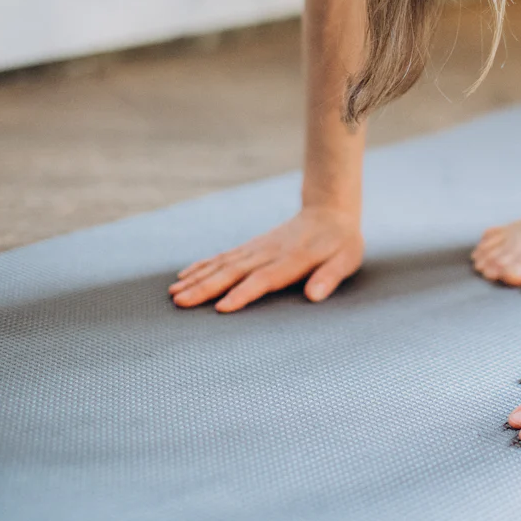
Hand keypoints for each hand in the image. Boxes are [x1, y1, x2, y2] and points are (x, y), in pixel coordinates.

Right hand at [168, 206, 363, 311]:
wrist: (329, 213)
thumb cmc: (340, 243)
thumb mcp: (346, 260)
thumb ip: (330, 277)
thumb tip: (315, 296)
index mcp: (291, 260)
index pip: (263, 279)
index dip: (242, 293)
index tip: (221, 308)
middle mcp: (268, 253)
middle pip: (233, 272)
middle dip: (205, 288)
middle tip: (181, 303)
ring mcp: (256, 249)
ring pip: (222, 264)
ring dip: (197, 278)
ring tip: (174, 293)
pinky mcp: (250, 247)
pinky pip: (222, 257)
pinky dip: (201, 266)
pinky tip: (183, 275)